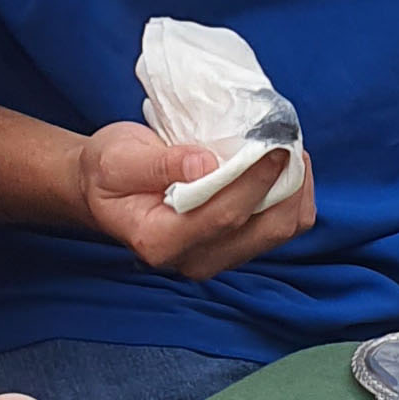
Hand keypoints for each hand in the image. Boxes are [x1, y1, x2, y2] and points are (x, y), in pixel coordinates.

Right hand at [74, 120, 315, 279]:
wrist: (103, 190)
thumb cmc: (107, 171)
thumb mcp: (117, 158)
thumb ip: (158, 164)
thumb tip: (203, 163)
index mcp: (159, 241)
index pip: (222, 217)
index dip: (255, 181)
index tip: (275, 144)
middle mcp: (192, 260)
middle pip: (262, 232)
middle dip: (286, 185)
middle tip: (288, 140)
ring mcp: (216, 258)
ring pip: (279, 233)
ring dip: (295, 191)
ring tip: (290, 150)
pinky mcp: (233, 248)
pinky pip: (279, 228)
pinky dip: (291, 197)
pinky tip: (284, 167)